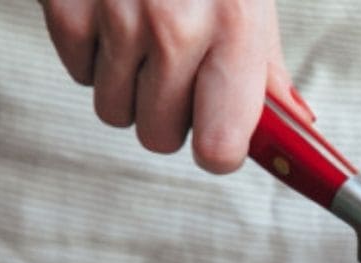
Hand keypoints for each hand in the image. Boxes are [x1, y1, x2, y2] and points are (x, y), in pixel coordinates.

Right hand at [40, 0, 310, 172]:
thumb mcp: (251, 2)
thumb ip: (266, 72)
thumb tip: (294, 133)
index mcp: (234, 31)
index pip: (220, 149)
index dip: (215, 148)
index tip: (215, 133)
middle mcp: (176, 26)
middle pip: (160, 137)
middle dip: (167, 115)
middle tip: (175, 71)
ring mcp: (117, 13)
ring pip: (114, 111)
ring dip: (128, 85)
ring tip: (143, 35)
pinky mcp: (66, 0)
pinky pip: (78, 71)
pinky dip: (93, 52)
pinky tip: (112, 13)